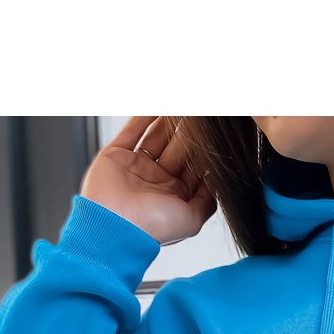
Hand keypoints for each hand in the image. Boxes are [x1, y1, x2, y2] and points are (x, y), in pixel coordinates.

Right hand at [79, 116, 216, 245]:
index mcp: (174, 196)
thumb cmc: (152, 227)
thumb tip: (219, 183)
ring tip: (181, 106)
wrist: (114, 227)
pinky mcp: (116, 155)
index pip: (193, 166)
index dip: (203, 150)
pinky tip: (158, 106)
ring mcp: (136, 167)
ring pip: (156, 137)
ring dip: (168, 121)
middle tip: (199, 115)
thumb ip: (208, 201)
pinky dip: (144, 116)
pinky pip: (132, 130)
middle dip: (187, 132)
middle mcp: (156, 181)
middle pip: (176, 148)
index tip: (213, 133)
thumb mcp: (192, 220)